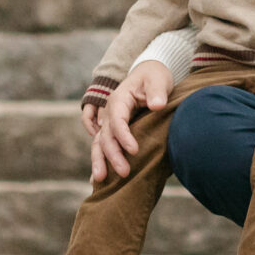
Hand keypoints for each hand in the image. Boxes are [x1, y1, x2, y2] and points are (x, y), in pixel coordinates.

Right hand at [87, 61, 170, 183]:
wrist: (150, 73)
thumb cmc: (154, 76)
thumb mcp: (158, 80)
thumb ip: (157, 92)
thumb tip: (157, 105)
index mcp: (119, 99)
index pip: (118, 121)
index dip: (124, 137)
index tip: (134, 151)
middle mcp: (110, 112)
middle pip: (106, 136)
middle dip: (113, 155)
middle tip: (124, 173)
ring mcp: (109, 121)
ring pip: (99, 143)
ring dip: (100, 161)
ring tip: (100, 181)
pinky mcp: (114, 129)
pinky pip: (103, 146)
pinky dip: (100, 161)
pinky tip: (96, 181)